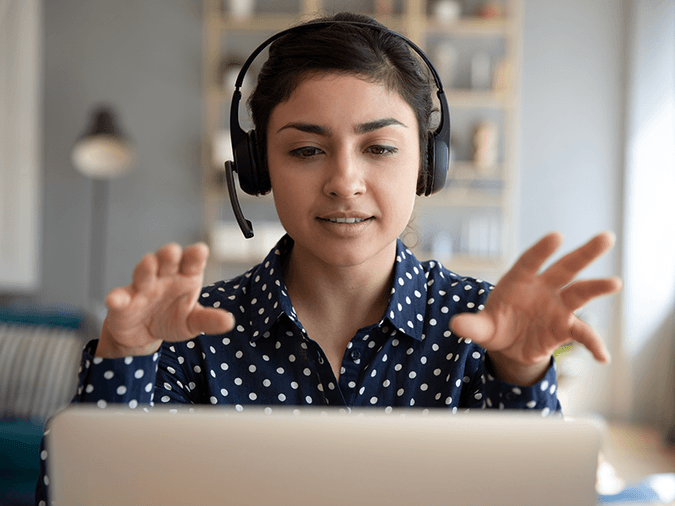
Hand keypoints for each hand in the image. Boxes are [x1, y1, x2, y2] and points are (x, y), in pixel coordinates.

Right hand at [96, 243, 234, 357]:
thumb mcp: (194, 322)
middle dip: (169, 254)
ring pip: (143, 272)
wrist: (144, 335)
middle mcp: (165, 277)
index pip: (192, 262)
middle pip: (167, 260)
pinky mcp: (123, 302)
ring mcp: (143, 287)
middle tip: (173, 251)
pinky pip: (119, 297)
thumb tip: (229, 322)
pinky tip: (115, 300)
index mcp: (186, 277)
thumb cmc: (173, 319)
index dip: (195, 255)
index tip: (200, 251)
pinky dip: (117, 297)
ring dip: (145, 267)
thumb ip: (209, 320)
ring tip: (149, 263)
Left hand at [449, 232, 621, 385]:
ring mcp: (557, 306)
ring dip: (597, 287)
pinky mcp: (565, 327)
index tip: (556, 236)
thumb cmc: (494, 326)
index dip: (542, 249)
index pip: (530, 261)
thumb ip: (472, 326)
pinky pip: (583, 334)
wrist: (508, 345)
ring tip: (615, 282)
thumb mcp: (481, 328)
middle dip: (584, 253)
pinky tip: (603, 357)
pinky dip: (593, 344)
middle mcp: (543, 288)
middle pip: (565, 268)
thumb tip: (456, 326)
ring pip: (580, 293)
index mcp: (519, 280)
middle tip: (606, 238)